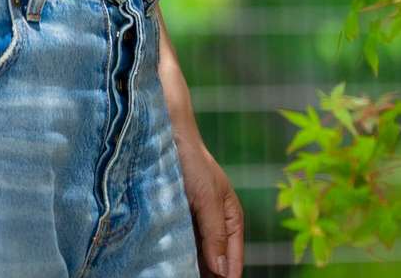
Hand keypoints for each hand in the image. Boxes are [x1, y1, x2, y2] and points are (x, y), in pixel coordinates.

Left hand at [172, 122, 244, 277]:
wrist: (166, 136)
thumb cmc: (193, 161)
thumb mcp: (208, 198)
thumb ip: (216, 234)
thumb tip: (222, 271)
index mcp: (232, 218)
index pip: (234, 261)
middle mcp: (215, 225)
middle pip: (215, 264)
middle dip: (208, 276)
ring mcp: (195, 226)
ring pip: (196, 259)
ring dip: (190, 269)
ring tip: (177, 275)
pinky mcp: (176, 223)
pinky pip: (180, 248)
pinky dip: (176, 259)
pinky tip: (168, 267)